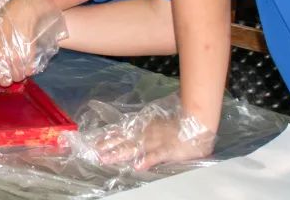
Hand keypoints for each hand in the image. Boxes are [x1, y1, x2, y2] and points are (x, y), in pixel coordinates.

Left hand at [0, 0, 66, 94]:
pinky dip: (28, 68)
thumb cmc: (2, 25)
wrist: (22, 13)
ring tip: (17, 60)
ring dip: (18, 72)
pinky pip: (29, 72)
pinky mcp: (29, 57)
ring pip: (18, 78)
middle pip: (4, 81)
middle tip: (7, 68)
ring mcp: (16, 59)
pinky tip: (25, 58)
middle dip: (5, 77)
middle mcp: (1, 58)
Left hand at [64, 94, 215, 169]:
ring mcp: (156, 142)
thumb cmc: (177, 125)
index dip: (108, 137)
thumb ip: (143, 127)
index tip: (94, 141)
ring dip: (120, 153)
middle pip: (124, 141)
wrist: (196, 123)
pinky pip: (156, 156)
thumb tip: (127, 131)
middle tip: (93, 151)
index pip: (122, 132)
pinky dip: (147, 160)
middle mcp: (146, 134)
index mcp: (144, 128)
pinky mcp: (168, 150)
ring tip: (106, 158)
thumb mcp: (157, 124)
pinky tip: (137, 166)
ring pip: (135, 148)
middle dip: (108, 146)